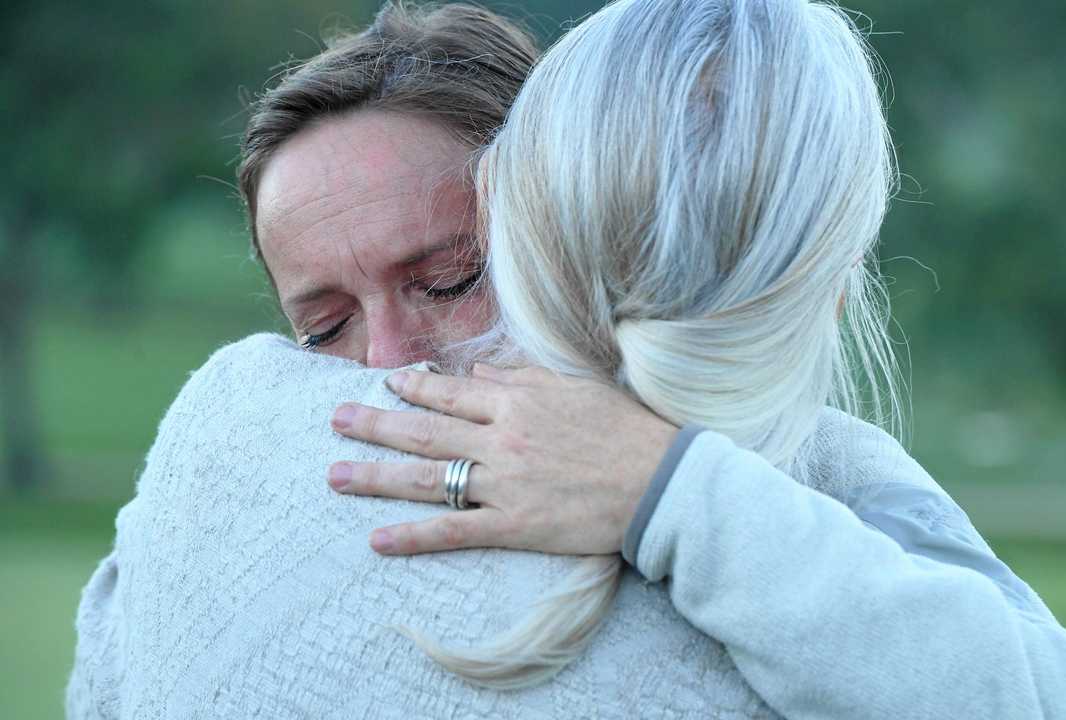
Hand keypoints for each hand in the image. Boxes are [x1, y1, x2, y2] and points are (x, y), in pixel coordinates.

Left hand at [327, 365, 678, 556]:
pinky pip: (454, 530)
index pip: (452, 393)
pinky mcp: (514, 524)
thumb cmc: (627, 430)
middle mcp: (501, 439)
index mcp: (517, 403)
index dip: (415, 388)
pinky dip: (413, 536)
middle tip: (336, 421)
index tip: (386, 384)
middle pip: (425, 432)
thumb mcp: (577, 388)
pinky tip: (377, 540)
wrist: (661, 480)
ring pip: (428, 478)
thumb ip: (524, 378)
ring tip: (335, 476)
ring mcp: (504, 483)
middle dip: (375, 425)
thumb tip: (480, 375)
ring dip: (377, 476)